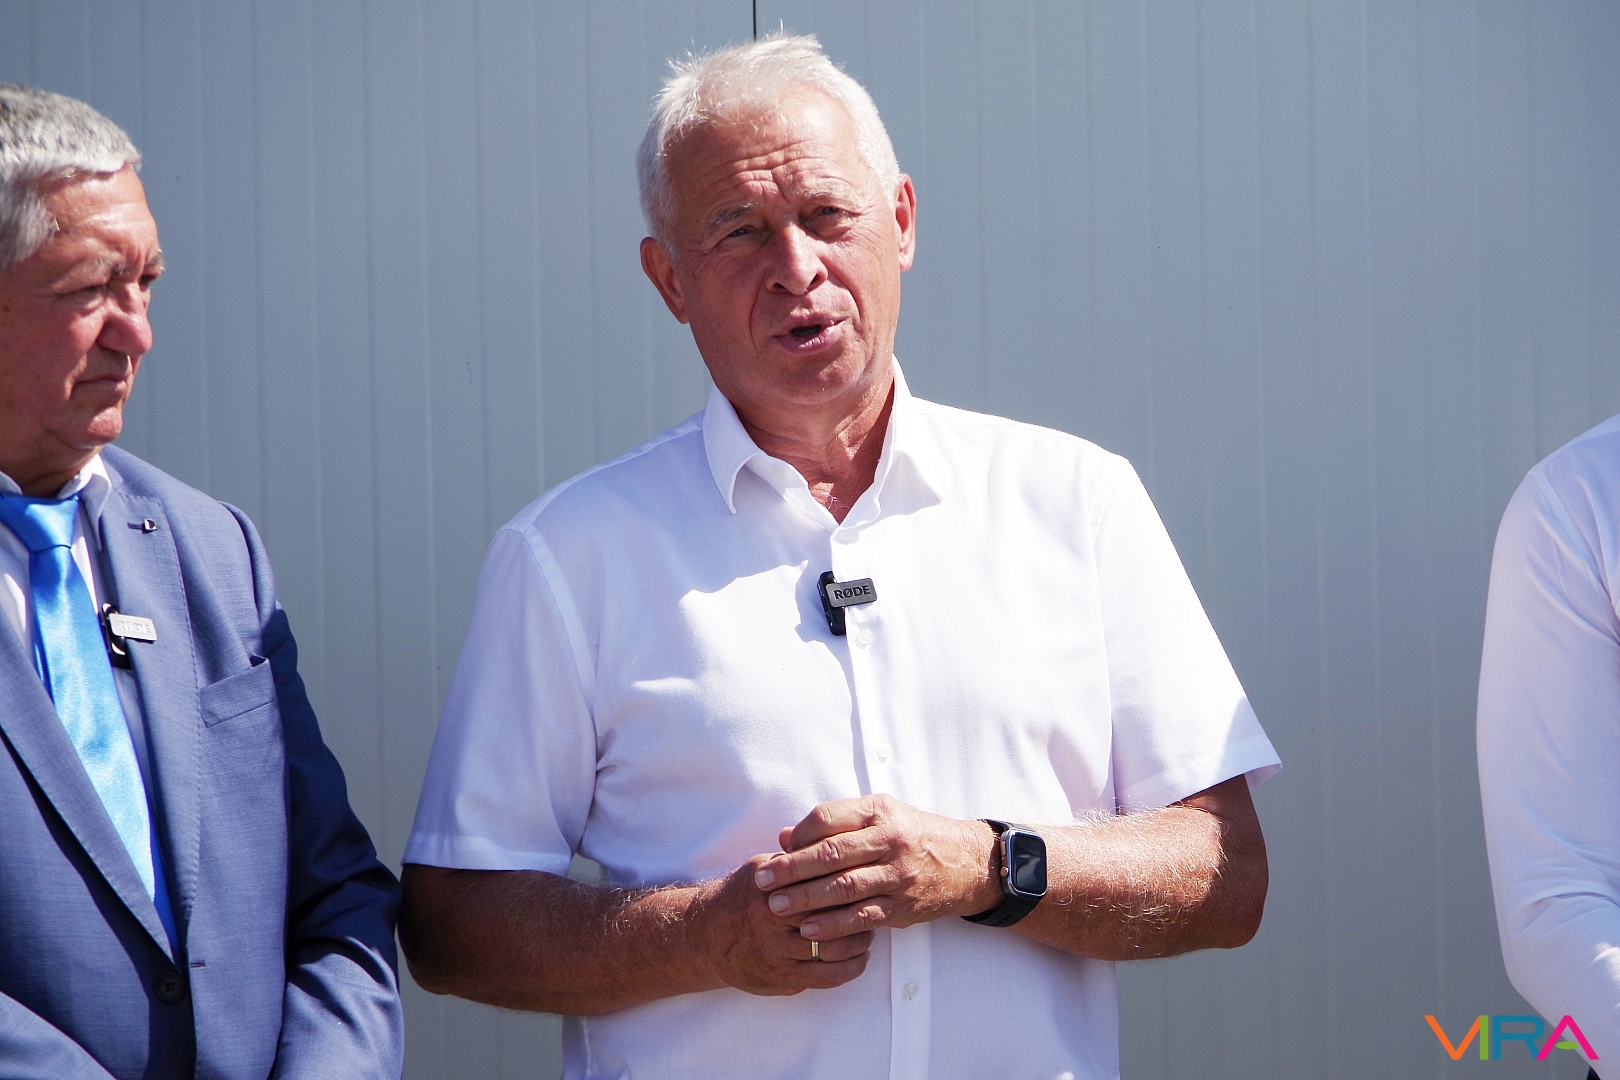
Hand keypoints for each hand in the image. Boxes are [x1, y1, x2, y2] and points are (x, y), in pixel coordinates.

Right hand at [687, 854, 872, 995]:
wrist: (705, 937)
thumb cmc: (741, 896)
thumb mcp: (761, 867)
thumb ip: (794, 856)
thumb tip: (829, 834)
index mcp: (772, 889)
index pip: (822, 883)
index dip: (850, 881)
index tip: (866, 876)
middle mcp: (773, 922)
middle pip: (832, 917)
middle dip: (858, 912)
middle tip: (873, 905)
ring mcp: (778, 954)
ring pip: (834, 950)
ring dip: (859, 942)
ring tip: (868, 932)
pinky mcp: (782, 979)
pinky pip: (826, 978)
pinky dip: (850, 968)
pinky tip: (859, 959)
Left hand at [751, 795, 1002, 941]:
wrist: (968, 863)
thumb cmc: (913, 835)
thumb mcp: (879, 816)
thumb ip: (834, 824)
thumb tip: (785, 837)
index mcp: (878, 811)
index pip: (827, 818)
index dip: (798, 835)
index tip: (778, 851)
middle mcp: (889, 840)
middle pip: (831, 854)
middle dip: (792, 869)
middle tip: (763, 881)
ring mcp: (898, 875)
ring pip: (845, 888)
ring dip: (807, 900)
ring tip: (777, 907)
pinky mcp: (903, 906)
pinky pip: (863, 917)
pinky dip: (835, 925)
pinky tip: (811, 930)